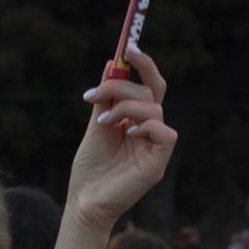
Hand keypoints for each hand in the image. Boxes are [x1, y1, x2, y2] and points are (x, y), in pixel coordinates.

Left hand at [68, 50, 175, 233]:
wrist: (83, 202)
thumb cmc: (89, 170)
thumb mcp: (95, 127)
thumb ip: (104, 99)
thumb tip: (112, 65)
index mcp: (137, 121)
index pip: (149, 86)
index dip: (144, 64)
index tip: (129, 45)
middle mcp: (150, 131)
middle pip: (151, 92)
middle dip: (122, 86)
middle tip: (95, 93)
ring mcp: (156, 147)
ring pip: (154, 109)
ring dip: (124, 108)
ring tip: (101, 123)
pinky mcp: (158, 164)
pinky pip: (165, 133)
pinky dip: (145, 126)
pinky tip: (125, 133)